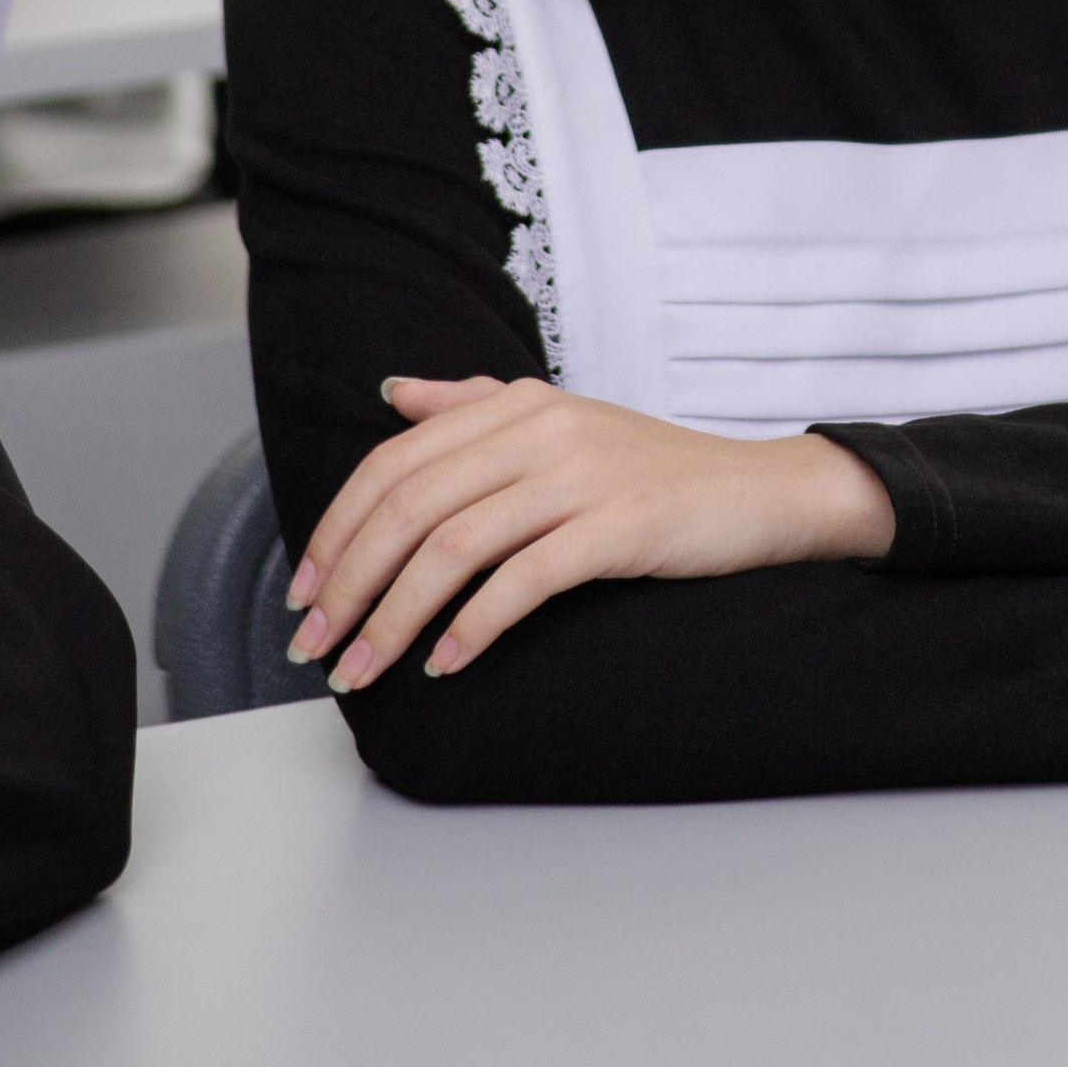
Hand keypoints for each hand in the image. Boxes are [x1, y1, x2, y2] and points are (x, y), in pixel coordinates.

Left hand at [284, 375, 897, 691]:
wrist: (763, 492)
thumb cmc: (657, 471)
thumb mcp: (563, 422)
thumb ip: (475, 405)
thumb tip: (394, 395)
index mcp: (517, 401)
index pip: (394, 462)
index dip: (338, 529)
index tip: (304, 592)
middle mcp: (542, 427)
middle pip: (411, 507)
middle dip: (348, 584)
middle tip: (315, 648)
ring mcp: (582, 474)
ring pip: (453, 548)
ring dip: (393, 619)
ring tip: (363, 671)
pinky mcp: (621, 524)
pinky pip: (523, 579)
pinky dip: (473, 626)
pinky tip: (448, 664)